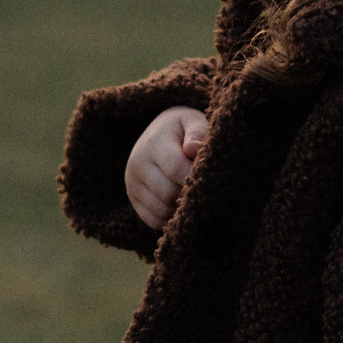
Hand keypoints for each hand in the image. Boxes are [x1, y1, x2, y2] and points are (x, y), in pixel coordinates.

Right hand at [126, 107, 208, 232]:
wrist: (157, 134)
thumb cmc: (182, 130)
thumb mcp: (191, 121)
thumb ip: (197, 132)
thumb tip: (193, 150)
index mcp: (153, 143)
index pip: (175, 169)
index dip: (195, 178)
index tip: (209, 178)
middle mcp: (137, 164)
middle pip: (168, 193)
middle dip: (188, 194)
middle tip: (202, 189)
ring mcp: (132, 183)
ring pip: (161, 210)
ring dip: (180, 208)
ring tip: (191, 195)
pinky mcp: (133, 198)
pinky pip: (152, 220)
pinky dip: (169, 219)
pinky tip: (179, 205)